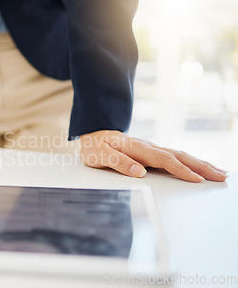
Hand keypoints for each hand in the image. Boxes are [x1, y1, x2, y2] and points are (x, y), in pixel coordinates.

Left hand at [79, 130, 226, 181]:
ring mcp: (150, 149)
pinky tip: (198, 167)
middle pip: (178, 156)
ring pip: (179, 155)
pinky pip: (174, 157)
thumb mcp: (99, 156)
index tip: (197, 180)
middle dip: (201, 166)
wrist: (91, 134)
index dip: (181, 170)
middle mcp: (147, 147)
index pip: (163, 160)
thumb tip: (140, 172)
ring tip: (218, 172)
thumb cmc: (94, 146)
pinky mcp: (150, 153)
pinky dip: (189, 162)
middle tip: (221, 175)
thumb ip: (118, 163)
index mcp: (136, 148)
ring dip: (199, 163)